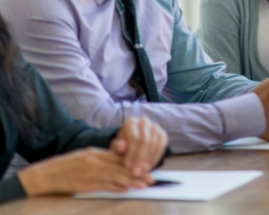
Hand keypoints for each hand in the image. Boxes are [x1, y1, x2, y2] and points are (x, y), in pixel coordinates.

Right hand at [18, 148, 150, 195]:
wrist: (43, 176)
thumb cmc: (65, 167)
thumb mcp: (84, 157)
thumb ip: (102, 160)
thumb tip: (120, 167)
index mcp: (95, 153)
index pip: (120, 157)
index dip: (135, 162)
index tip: (148, 167)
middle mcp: (94, 161)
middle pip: (120, 167)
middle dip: (138, 173)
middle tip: (152, 178)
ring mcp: (89, 173)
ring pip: (115, 176)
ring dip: (131, 181)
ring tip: (144, 184)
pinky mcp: (83, 185)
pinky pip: (103, 186)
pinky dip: (115, 187)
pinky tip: (126, 189)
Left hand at [110, 117, 167, 176]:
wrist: (132, 144)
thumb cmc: (122, 147)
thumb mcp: (116, 148)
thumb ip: (117, 147)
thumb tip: (121, 145)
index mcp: (130, 122)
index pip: (133, 138)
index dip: (130, 153)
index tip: (127, 166)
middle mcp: (144, 122)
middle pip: (144, 141)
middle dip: (139, 158)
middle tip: (135, 172)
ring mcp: (155, 127)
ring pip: (153, 144)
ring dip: (147, 160)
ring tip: (141, 172)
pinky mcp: (162, 134)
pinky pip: (161, 146)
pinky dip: (155, 158)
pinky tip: (149, 167)